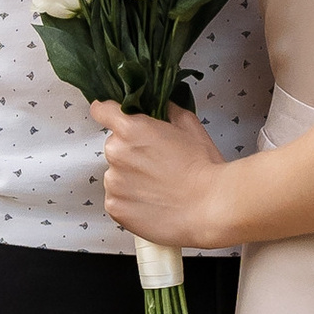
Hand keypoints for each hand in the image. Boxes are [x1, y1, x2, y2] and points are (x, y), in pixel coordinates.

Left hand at [94, 102, 232, 248]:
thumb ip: (167, 110)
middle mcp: (116, 152)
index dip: (109, 113)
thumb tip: (160, 106)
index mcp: (131, 128)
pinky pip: (116, 199)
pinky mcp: (115, 207)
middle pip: (115, 146)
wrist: (211, 208)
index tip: (112, 117)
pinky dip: (130, 201)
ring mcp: (113, 182)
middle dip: (131, 152)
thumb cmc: (204, 169)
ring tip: (158, 188)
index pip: (102, 110)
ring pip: (115, 175)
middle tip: (157, 164)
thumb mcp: (190, 126)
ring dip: (130, 179)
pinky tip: (152, 203)